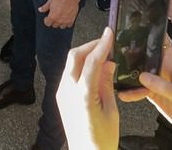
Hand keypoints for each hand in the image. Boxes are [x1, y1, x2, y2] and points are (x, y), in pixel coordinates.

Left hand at [39, 0, 80, 27]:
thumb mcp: (50, 2)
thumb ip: (44, 7)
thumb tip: (40, 10)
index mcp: (52, 17)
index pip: (47, 23)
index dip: (46, 20)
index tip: (47, 17)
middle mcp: (59, 21)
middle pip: (54, 25)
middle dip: (53, 21)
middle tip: (54, 16)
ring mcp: (65, 21)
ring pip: (61, 26)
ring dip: (60, 23)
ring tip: (60, 18)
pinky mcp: (71, 20)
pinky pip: (68, 25)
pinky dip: (67, 23)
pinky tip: (66, 19)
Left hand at [57, 27, 118, 149]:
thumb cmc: (102, 139)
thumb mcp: (111, 111)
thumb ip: (107, 84)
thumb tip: (108, 63)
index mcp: (84, 95)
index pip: (92, 61)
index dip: (101, 44)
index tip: (109, 33)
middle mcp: (68, 91)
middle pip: (75, 56)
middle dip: (90, 45)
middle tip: (106, 41)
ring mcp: (62, 93)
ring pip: (70, 63)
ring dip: (85, 54)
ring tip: (102, 53)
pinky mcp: (60, 96)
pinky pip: (68, 73)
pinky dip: (80, 65)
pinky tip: (93, 68)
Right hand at [119, 39, 171, 148]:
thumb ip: (163, 86)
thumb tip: (142, 76)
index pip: (164, 43)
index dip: (153, 33)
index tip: (139, 26)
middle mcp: (164, 70)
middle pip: (147, 56)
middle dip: (134, 51)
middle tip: (117, 48)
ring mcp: (158, 82)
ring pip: (140, 72)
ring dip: (129, 73)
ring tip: (116, 72)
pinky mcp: (153, 94)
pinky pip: (138, 89)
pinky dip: (130, 91)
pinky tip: (123, 93)